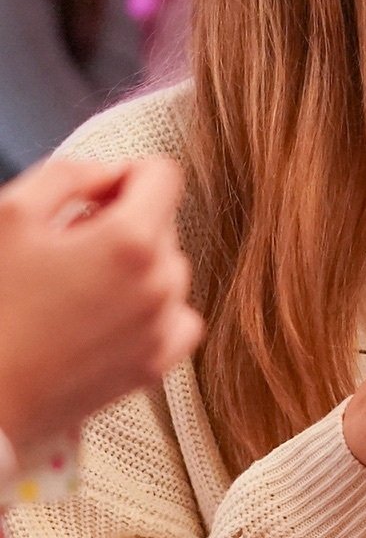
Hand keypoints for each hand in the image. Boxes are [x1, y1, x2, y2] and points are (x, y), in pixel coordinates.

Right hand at [0, 159, 201, 448]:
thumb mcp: (9, 214)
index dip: (125, 175)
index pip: (164, 174)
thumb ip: (69, 174)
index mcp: (131, 241)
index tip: (93, 196)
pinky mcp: (157, 364)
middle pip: (163, 224)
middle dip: (121, 224)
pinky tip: (105, 317)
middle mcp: (162, 283)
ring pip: (168, 270)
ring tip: (75, 288)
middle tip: (65, 250)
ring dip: (135, 268)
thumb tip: (111, 172)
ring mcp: (163, 327)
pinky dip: (152, 310)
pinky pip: (177, 318)